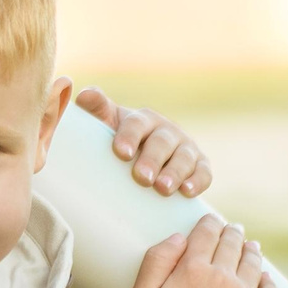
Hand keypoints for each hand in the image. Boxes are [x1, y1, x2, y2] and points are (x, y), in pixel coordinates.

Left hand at [77, 87, 210, 196]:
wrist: (145, 159)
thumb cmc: (121, 142)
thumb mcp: (107, 125)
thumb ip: (97, 110)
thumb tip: (84, 95)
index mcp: (143, 120)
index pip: (137, 124)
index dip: (130, 136)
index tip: (121, 153)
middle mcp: (167, 131)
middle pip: (162, 142)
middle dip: (153, 159)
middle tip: (142, 177)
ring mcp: (186, 148)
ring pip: (184, 157)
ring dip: (175, 172)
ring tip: (163, 188)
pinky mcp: (200, 165)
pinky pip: (204, 172)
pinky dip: (198, 181)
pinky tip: (188, 192)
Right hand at [129, 214, 278, 287]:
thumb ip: (157, 260)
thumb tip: (178, 237)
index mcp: (193, 270)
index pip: (206, 233)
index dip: (209, 222)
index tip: (211, 220)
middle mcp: (223, 278)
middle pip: (232, 243)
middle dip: (232, 232)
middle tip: (233, 229)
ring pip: (253, 263)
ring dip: (251, 250)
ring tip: (251, 246)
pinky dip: (268, 280)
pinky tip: (264, 277)